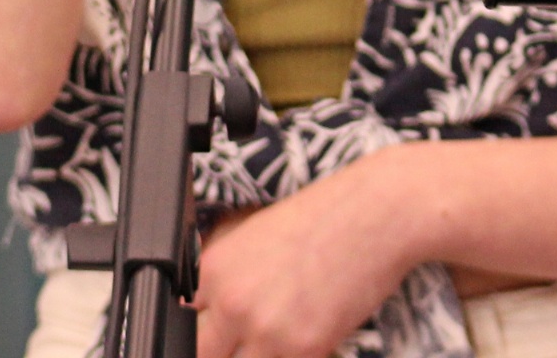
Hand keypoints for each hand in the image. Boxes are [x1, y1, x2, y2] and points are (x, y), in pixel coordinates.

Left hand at [193, 152, 416, 357]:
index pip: (181, 323)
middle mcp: (233, 302)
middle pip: (204, 354)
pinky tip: (303, 340)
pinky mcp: (305, 349)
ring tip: (276, 336)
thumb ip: (224, 279)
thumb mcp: (254, 238)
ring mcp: (267, 331)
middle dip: (222, 350)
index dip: (201, 332)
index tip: (217, 333)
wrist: (374, 213)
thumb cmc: (321, 218)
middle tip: (245, 339)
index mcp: (214, 269)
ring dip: (254, 355)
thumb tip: (205, 311)